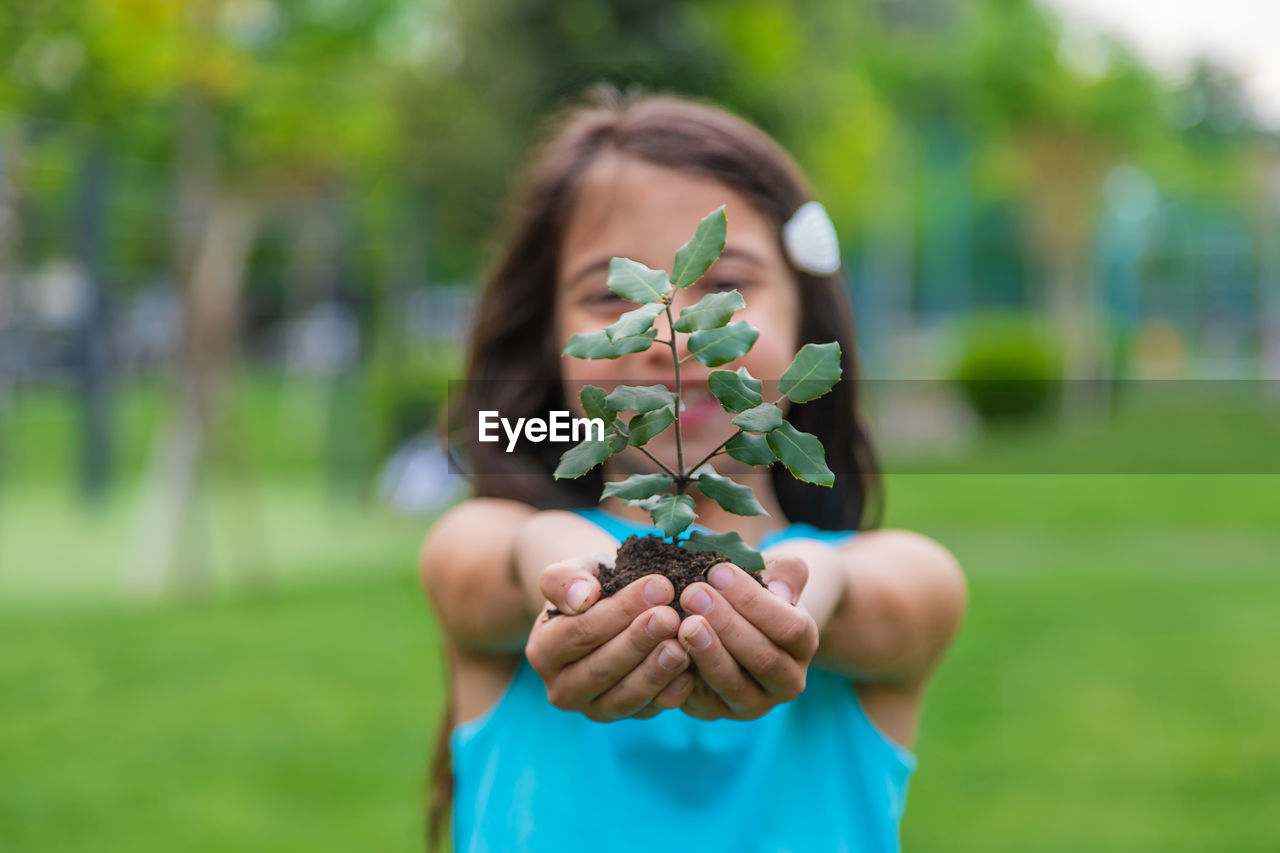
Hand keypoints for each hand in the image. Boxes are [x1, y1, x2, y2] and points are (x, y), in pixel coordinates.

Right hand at [524, 556, 696, 721]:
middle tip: (671, 616)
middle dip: (639, 642)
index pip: (580, 633)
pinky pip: (649, 710)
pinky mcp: (627, 715)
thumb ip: (564, 580)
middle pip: (601, 669)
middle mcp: (563, 689)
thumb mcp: (574, 571)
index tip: (658, 586)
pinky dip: (671, 693)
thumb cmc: (591, 585)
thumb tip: (581, 598)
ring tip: (681, 645)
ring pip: (625, 697)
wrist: (608, 606)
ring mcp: (595, 708)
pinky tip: (691, 670)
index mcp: (542, 652)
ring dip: (655, 672)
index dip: (619, 611)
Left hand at [676, 556, 817, 720]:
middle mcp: (786, 682)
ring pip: (732, 684)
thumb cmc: (756, 592)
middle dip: (727, 625)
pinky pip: (699, 699)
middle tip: (693, 594)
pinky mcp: (714, 711)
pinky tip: (666, 647)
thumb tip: (780, 590)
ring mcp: (751, 702)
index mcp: (804, 645)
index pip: (790, 628)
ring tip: (684, 622)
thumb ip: (787, 573)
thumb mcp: (775, 574)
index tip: (719, 572)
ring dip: (707, 653)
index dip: (755, 601)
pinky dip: (683, 675)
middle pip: (763, 660)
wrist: (734, 623)